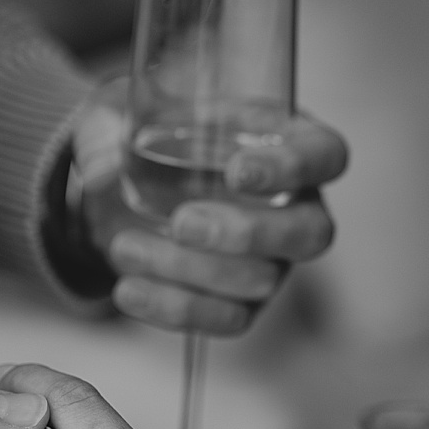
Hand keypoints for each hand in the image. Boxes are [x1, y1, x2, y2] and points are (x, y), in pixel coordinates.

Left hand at [72, 77, 346, 333]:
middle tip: (182, 222)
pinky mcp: (242, 303)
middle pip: (310, 234)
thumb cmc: (147, 135)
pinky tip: (128, 290)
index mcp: (286, 142)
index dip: (295, 167)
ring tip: (124, 246)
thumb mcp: (128, 109)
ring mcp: (274, 260)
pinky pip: (226, 319)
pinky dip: (175, 308)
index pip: (325, 155)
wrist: (120, 191)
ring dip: (190, 269)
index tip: (236, 171)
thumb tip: (104, 167)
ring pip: (260, 281)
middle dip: (247, 233)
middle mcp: (296, 207)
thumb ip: (114, 124)